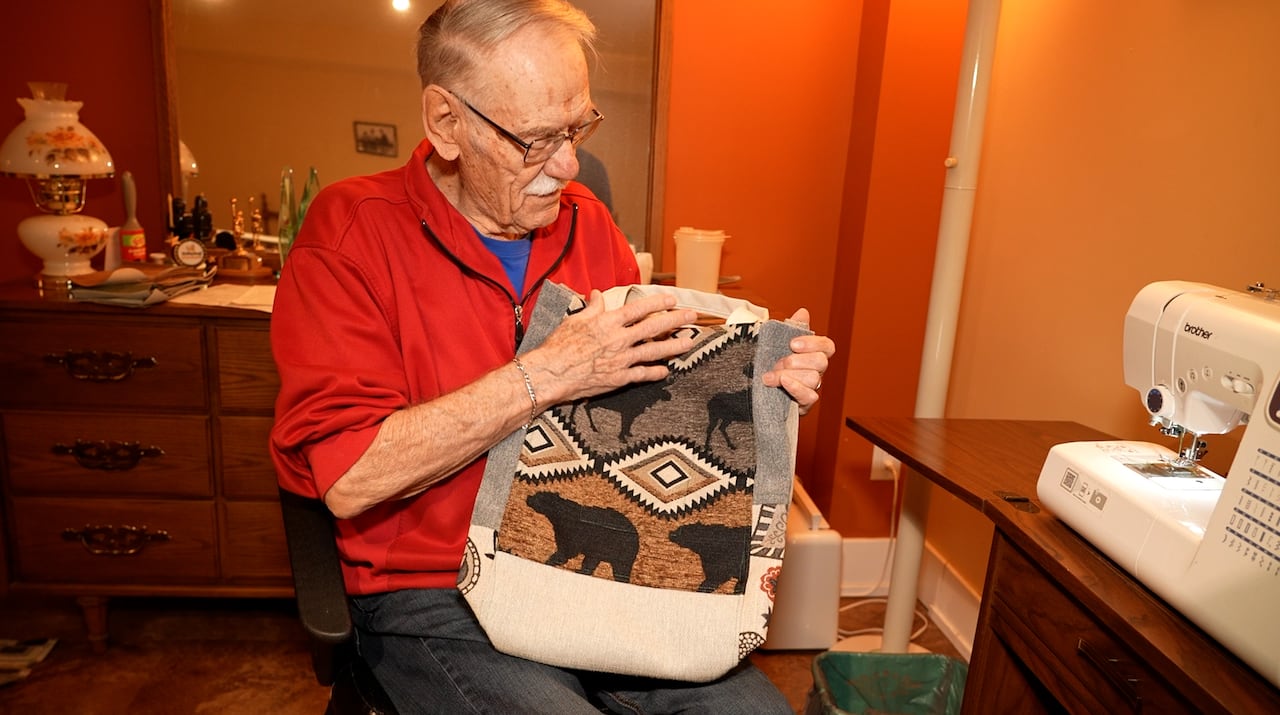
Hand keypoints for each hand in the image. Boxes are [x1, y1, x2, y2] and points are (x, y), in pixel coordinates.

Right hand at [523, 290, 697, 404]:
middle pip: (653, 328)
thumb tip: (598, 294)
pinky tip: (666, 371)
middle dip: (675, 320)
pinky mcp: (618, 379)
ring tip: (689, 342)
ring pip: (654, 352)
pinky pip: (642, 374)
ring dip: (674, 346)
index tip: (671, 299)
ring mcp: (621, 360)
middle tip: (691, 316)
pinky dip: (655, 373)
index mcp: (608, 323)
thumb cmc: (558, 346)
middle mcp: (619, 340)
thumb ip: (592, 308)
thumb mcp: (574, 320)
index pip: (638, 309)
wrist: (550, 374)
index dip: (657, 303)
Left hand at [762, 308, 834, 414]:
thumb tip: (803, 312)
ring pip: (813, 379)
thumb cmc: (769, 363)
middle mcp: (816, 371)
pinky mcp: (804, 404)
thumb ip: (791, 328)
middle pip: (821, 362)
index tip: (792, 344)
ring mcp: (812, 388)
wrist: (753, 388)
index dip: (812, 343)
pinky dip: (796, 388)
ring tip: (770, 377)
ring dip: (790, 375)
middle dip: (796, 361)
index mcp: (813, 354)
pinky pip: (810, 396)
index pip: (826, 346)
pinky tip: (784, 383)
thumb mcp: (776, 342)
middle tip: (778, 362)